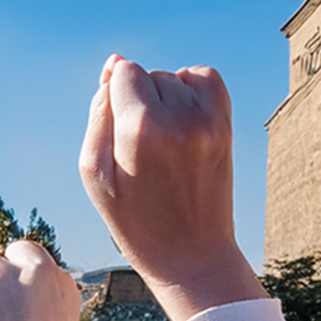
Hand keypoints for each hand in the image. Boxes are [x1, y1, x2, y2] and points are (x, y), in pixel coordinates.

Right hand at [78, 55, 264, 320]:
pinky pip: (206, 78)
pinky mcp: (225, 126)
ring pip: (174, 77)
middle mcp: (179, 117)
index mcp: (141, 128)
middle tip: (140, 148)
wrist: (192, 256)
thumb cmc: (135, 221)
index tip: (117, 132)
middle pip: (148, 74)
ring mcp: (208, 121)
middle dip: (138, 99)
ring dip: (164, 97)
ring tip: (162, 139)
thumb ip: (98, 114)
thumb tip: (114, 64)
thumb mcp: (95, 173)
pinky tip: (181, 119)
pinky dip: (191, 88)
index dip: (112, 97)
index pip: (122, 72)